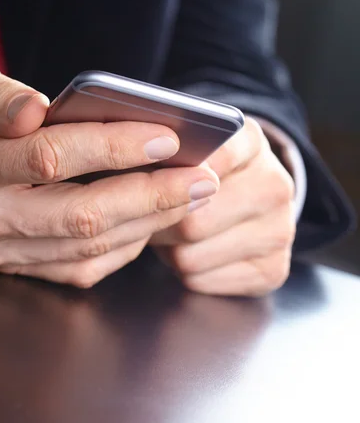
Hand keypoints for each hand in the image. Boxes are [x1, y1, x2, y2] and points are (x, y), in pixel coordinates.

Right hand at [0, 54, 218, 287]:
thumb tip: (37, 109)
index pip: (51, 156)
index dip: (114, 146)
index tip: (169, 136)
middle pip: (81, 214)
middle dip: (152, 197)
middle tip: (204, 180)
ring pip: (85, 248)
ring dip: (146, 225)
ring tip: (191, 199)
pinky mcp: (8, 265)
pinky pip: (74, 269)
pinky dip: (121, 249)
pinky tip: (151, 224)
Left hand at [151, 118, 295, 296]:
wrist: (246, 196)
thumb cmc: (199, 169)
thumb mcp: (186, 146)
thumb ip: (164, 150)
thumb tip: (142, 165)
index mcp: (251, 141)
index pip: (203, 162)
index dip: (169, 176)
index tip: (148, 181)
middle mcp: (275, 185)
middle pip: (192, 221)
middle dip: (160, 222)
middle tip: (148, 214)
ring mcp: (279, 230)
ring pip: (190, 256)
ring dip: (168, 248)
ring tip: (169, 230)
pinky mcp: (273, 270)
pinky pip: (200, 281)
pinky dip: (185, 270)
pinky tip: (191, 249)